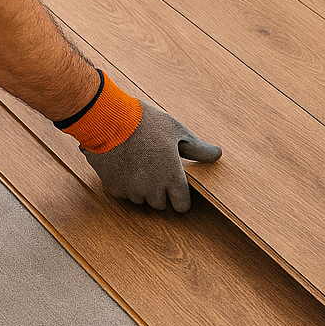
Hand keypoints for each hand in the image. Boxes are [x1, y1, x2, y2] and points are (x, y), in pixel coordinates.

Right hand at [81, 100, 220, 211]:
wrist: (106, 119)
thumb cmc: (145, 122)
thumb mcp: (175, 130)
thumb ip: (197, 147)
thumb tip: (217, 154)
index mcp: (172, 177)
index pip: (182, 206)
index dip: (181, 197)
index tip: (177, 187)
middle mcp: (152, 189)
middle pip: (161, 205)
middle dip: (161, 191)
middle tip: (156, 169)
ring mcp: (131, 190)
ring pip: (141, 199)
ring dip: (142, 188)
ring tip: (139, 163)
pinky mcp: (113, 187)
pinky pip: (123, 193)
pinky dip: (124, 184)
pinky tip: (124, 164)